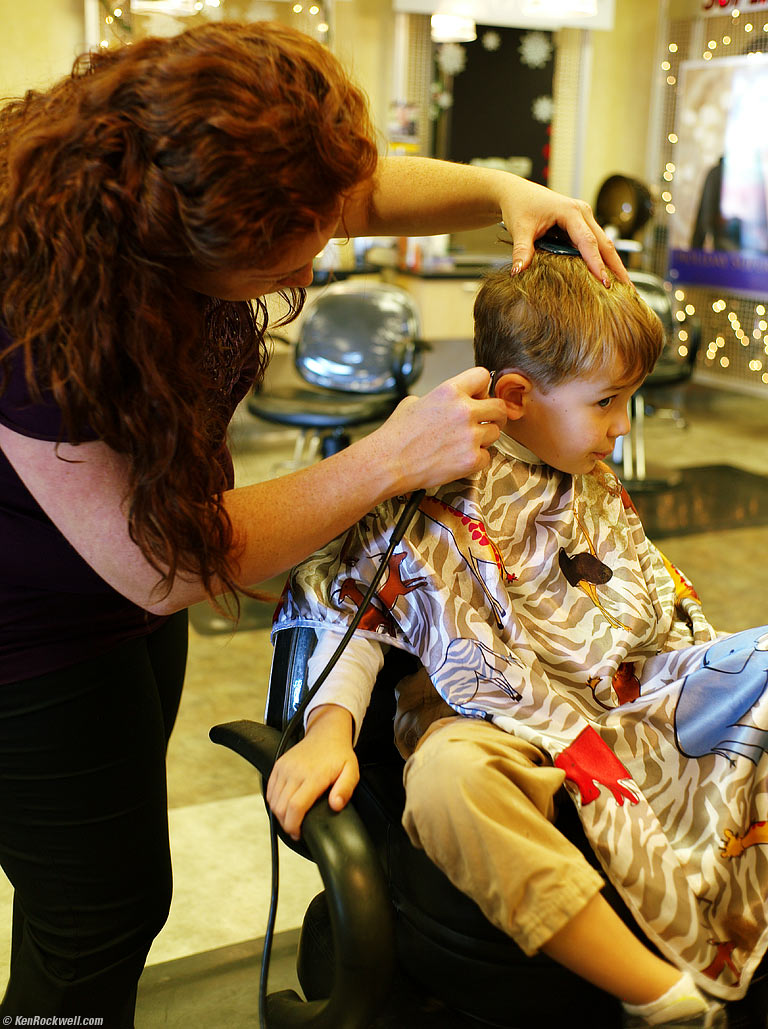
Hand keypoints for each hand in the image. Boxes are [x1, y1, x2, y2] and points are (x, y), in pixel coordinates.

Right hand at [266, 705, 358, 839]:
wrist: (326, 733)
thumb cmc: (339, 754)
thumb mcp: (351, 772)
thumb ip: (345, 790)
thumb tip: (335, 805)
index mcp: (314, 776)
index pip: (296, 807)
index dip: (294, 826)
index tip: (299, 833)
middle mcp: (295, 771)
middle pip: (281, 807)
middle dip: (286, 824)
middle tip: (296, 829)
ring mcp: (285, 767)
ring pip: (273, 800)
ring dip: (279, 814)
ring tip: (291, 819)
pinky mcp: (278, 765)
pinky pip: (270, 790)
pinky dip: (273, 802)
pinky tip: (284, 806)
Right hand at [369, 367, 506, 494]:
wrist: (388, 463)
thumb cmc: (396, 436)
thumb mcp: (413, 403)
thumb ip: (437, 398)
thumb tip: (447, 402)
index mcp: (449, 391)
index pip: (482, 376)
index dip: (481, 388)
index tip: (479, 397)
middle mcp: (464, 411)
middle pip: (498, 406)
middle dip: (493, 415)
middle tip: (484, 422)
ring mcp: (469, 436)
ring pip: (496, 433)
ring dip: (484, 438)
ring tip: (465, 443)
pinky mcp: (471, 459)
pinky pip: (488, 456)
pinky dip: (477, 459)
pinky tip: (460, 458)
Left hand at [497, 176, 628, 285]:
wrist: (517, 193)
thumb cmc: (520, 206)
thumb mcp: (520, 228)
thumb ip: (521, 250)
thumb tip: (517, 271)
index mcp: (570, 211)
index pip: (588, 242)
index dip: (597, 263)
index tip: (604, 282)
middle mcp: (583, 213)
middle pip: (605, 243)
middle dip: (617, 267)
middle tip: (627, 290)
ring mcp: (585, 218)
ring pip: (604, 244)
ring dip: (614, 265)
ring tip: (624, 288)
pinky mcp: (582, 225)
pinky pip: (596, 244)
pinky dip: (604, 260)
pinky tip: (609, 277)